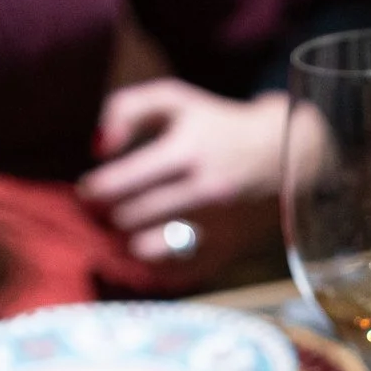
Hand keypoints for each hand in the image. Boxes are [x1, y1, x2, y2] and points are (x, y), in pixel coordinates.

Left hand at [77, 81, 291, 261]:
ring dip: (127, 240)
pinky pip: (175, 271)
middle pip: (131, 217)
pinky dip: (156, 265)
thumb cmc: (216, 124)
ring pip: (148, 249)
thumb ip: (126, 108)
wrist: (282, 154)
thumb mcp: (174, 99)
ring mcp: (216, 224)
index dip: (96, 189)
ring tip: (124, 229)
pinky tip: (150, 248)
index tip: (88, 190)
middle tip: (105, 209)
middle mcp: (202, 190)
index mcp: (187, 151)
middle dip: (109, 215)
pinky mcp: (225, 249)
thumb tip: (98, 148)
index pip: (123, 180)